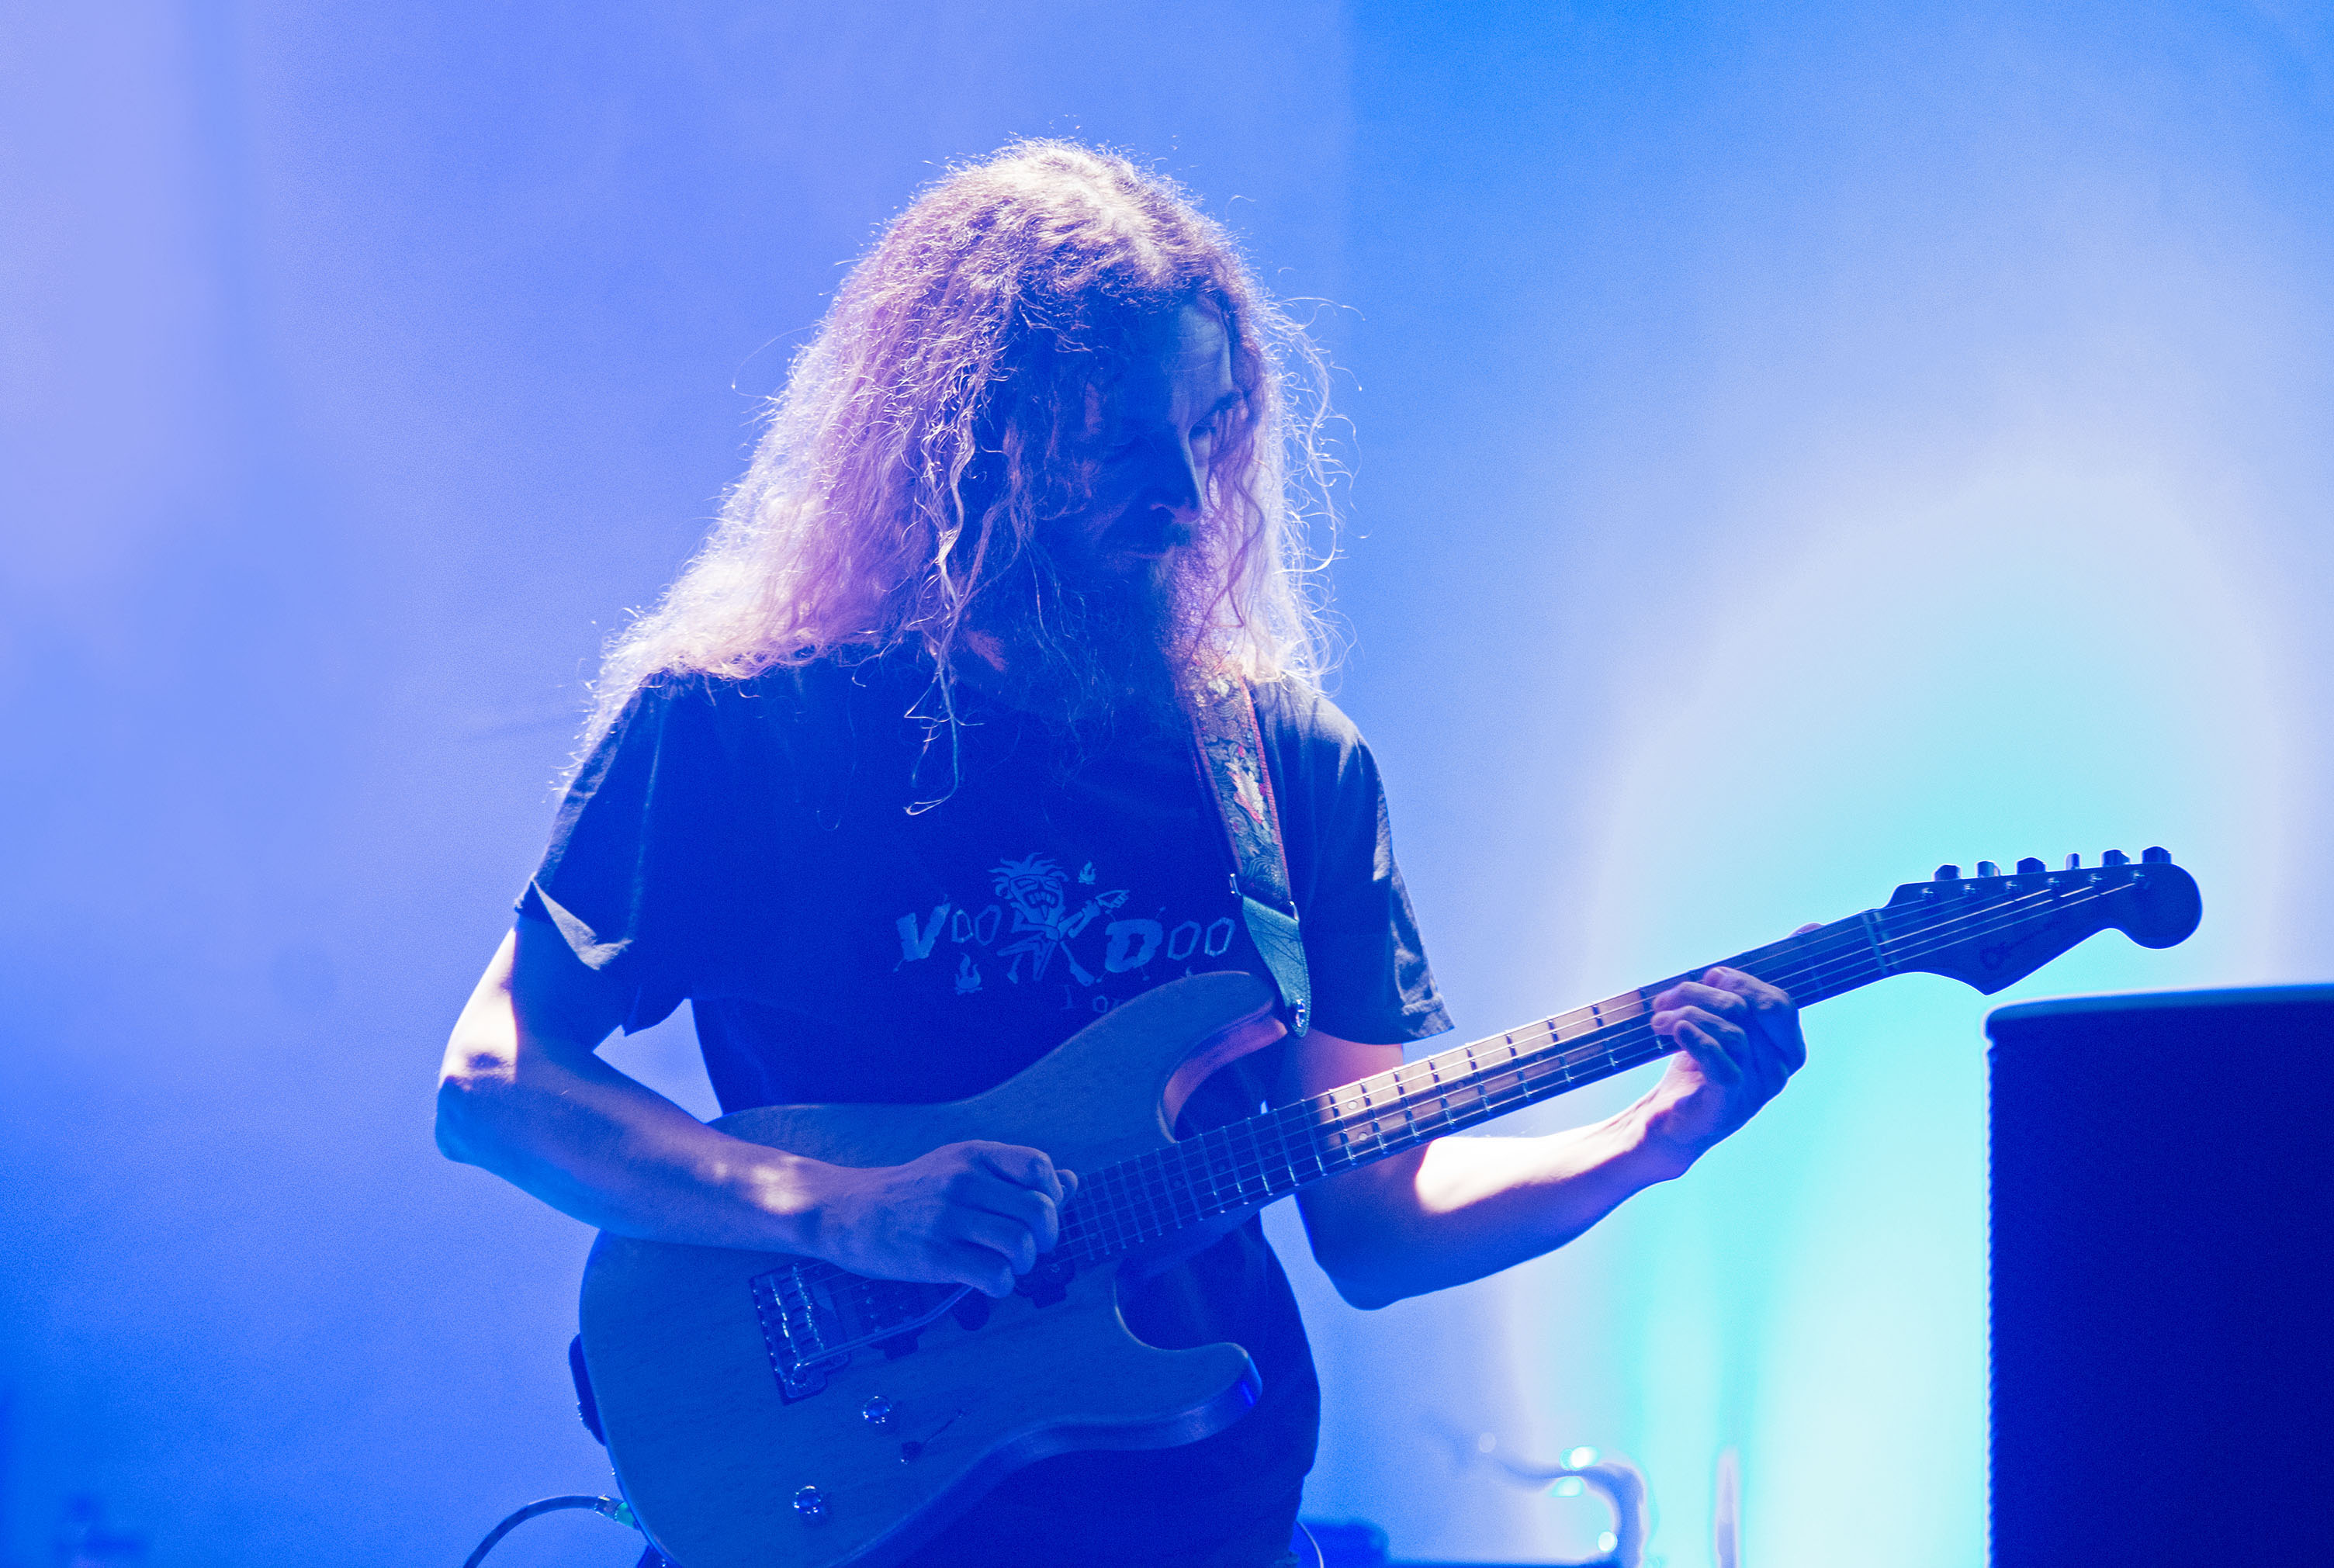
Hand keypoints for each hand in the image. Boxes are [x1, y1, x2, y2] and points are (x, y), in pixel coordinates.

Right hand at [799, 1141, 1078, 1297]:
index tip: (1036, 1214)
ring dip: (1024, 1265)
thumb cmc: (914, 1193)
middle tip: (1029, 1248)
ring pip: (1022, 1246)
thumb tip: (1072, 1182)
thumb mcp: (962, 1169)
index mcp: (975, 1155)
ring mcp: (948, 1219)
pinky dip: (1001, 1285)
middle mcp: (964, 1182)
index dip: (1052, 1196)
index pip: (1040, 1167)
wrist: (849, 1211)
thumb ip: (1015, 1176)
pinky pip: (995, 1276)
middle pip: (1041, 1212)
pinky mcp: (934, 1256)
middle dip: (1047, 1239)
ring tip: (1007, 1265)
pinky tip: (987, 1281)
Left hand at [1636, 937, 1811, 1173]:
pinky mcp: (1727, 1103)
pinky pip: (1720, 1062)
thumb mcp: (1728, 1020)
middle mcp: (1777, 1070)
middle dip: (1711, 992)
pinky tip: (1673, 1030)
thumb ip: (1754, 985)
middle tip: (1675, 994)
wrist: (1669, 1122)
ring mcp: (1755, 1089)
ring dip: (1687, 1013)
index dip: (1746, 981)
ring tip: (1658, 1018)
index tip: (1713, 976)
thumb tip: (1810, 928)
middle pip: (1754, 1011)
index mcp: (1785, 1049)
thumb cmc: (1700, 1065)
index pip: (1781, 1003)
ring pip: (1731, 1031)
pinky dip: (1695, 1038)